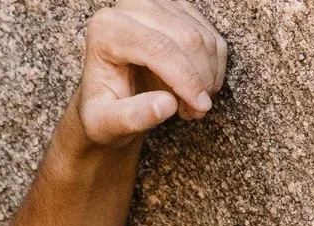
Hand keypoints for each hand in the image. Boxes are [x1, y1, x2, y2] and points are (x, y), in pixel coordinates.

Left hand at [70, 0, 227, 149]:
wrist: (106, 101)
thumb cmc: (101, 113)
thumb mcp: (105, 125)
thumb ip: (131, 117)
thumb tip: (167, 105)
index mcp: (106, 29)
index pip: (158, 47)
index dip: (185, 78)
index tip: (199, 106)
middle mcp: (132, 7)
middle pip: (185, 38)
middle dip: (199, 79)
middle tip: (196, 112)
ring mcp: (157, 5)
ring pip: (202, 36)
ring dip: (207, 76)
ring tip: (193, 107)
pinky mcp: (177, 9)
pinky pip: (209, 35)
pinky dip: (213, 66)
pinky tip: (200, 90)